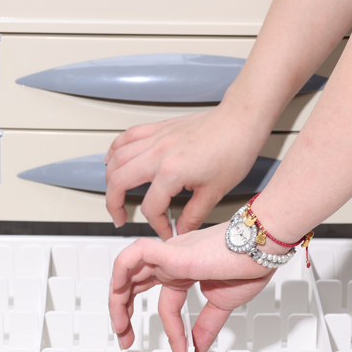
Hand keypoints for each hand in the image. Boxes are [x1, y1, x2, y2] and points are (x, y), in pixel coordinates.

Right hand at [104, 107, 266, 239]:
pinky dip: (114, 150)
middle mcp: (158, 154)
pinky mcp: (159, 129)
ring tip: (113, 194)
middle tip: (120, 218)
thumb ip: (193, 215)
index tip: (167, 231)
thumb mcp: (214, 192)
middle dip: (114, 205)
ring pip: (117, 158)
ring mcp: (156, 139)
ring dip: (109, 179)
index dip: (158, 225)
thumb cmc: (233, 149)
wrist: (241, 120)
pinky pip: (126, 137)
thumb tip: (182, 229)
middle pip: (118, 182)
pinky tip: (112, 160)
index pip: (151, 208)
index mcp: (171, 172)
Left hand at [109, 223, 283, 351]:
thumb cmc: (249, 262)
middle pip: (135, 286)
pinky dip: (121, 271)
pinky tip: (118, 289)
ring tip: (120, 326)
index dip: (172, 333)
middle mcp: (173, 262)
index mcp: (184, 272)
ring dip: (118, 300)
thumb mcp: (222, 304)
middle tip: (125, 338)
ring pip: (128, 273)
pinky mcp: (172, 252)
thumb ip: (205, 326)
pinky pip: (136, 255)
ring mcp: (170, 256)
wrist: (263, 248)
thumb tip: (197, 349)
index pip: (166, 306)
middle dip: (124, 314)